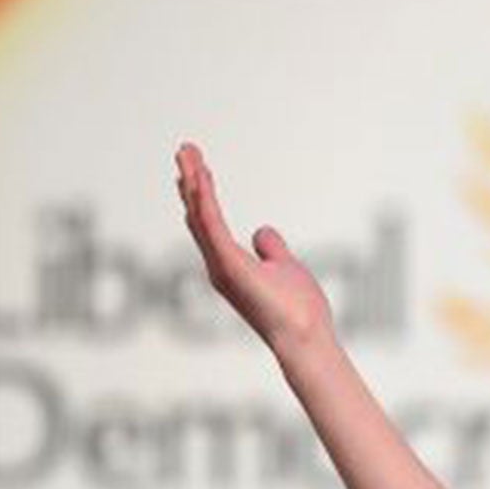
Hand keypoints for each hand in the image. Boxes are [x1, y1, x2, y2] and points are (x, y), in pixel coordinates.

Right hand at [175, 142, 333, 353]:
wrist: (305, 338)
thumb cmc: (298, 310)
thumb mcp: (285, 266)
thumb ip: (271, 248)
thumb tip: (262, 231)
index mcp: (231, 265)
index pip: (210, 223)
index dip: (203, 194)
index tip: (198, 167)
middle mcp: (219, 266)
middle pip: (198, 215)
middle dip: (191, 182)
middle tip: (184, 150)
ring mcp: (222, 267)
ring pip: (201, 216)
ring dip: (193, 182)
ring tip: (187, 153)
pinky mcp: (230, 266)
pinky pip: (213, 226)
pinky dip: (205, 200)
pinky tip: (199, 178)